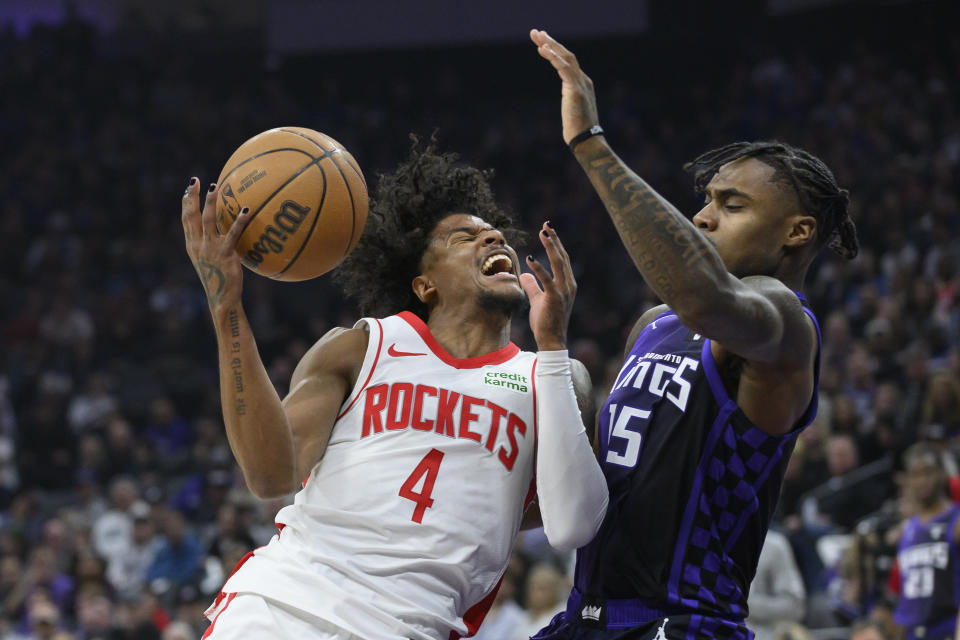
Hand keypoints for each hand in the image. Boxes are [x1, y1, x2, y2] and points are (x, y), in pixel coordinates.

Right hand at [181, 178, 251, 309]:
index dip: (185, 203)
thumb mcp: (212, 260)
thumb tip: (223, 232)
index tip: (187, 189)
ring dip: (211, 203)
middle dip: (192, 197)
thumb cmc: (220, 280)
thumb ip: (213, 245)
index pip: (186, 220)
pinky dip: (239, 221)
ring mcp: (210, 249)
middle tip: (194, 180)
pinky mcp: (225, 254)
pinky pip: (233, 233)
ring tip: (214, 187)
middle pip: (192, 216)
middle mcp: (198, 245)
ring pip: (208, 220)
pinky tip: (246, 210)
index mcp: (193, 246)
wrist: (222, 299)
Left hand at [520, 222, 575, 350]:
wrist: (551, 340)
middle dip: (554, 239)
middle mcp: (569, 285)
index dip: (555, 243)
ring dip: (550, 247)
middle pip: (562, 257)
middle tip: (546, 224)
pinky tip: (530, 258)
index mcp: (567, 284)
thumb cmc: (546, 322)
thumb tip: (524, 274)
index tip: (547, 230)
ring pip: (558, 264)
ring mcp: (563, 292)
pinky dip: (539, 268)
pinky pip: (547, 280)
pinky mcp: (555, 299)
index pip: (562, 259)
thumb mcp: (537, 300)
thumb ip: (532, 286)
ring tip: (543, 233)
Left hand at [530, 29, 599, 145]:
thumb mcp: (572, 110)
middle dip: (550, 42)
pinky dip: (554, 57)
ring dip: (550, 45)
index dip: (554, 51)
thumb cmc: (577, 130)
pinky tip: (543, 49)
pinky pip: (564, 68)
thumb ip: (569, 100)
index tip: (541, 44)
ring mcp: (581, 83)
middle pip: (566, 55)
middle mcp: (583, 80)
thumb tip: (568, 104)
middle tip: (535, 32)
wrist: (586, 140)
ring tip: (537, 35)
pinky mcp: (575, 89)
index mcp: (582, 84)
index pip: (567, 62)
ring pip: (565, 57)